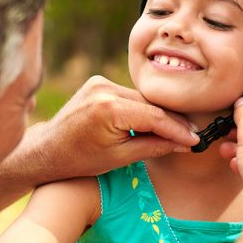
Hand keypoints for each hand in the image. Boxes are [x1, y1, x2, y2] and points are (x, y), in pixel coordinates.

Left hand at [34, 75, 199, 178]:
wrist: (47, 149)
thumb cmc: (79, 159)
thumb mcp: (120, 158)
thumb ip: (154, 147)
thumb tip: (184, 143)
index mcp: (108, 109)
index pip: (154, 116)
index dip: (178, 129)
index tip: (195, 140)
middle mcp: (104, 88)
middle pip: (150, 104)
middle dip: (171, 121)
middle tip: (192, 136)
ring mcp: (100, 82)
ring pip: (142, 99)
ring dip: (158, 114)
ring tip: (178, 131)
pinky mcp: (98, 82)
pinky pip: (130, 95)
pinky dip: (142, 108)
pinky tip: (154, 122)